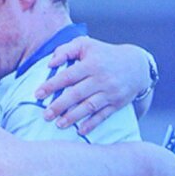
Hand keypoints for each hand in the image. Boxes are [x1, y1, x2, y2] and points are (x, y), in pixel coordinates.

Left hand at [35, 38, 152, 134]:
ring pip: (89, 106)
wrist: (136, 65)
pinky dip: (92, 124)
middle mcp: (101, 79)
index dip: (51, 85)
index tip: (37, 94)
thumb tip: (50, 64)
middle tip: (45, 115)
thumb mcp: (86, 45)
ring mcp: (110, 92)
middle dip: (59, 106)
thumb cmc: (104, 54)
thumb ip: (66, 50)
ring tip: (58, 124)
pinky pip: (103, 115)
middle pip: (77, 94)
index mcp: (92, 64)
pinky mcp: (117, 103)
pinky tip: (80, 130)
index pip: (68, 76)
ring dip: (73, 117)